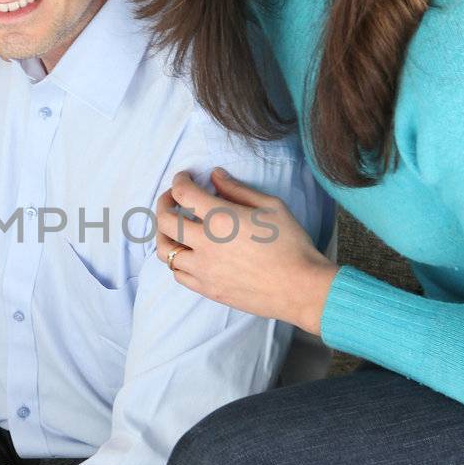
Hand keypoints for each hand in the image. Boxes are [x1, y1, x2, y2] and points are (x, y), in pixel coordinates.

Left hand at [156, 168, 337, 334]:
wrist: (300, 288)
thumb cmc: (291, 244)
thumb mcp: (271, 206)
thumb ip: (237, 189)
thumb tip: (215, 176)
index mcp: (221, 219)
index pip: (183, 193)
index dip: (179, 180)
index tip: (184, 177)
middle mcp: (205, 244)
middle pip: (164, 221)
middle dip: (163, 203)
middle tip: (172, 198)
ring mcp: (203, 270)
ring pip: (164, 251)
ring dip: (165, 234)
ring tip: (175, 228)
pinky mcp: (207, 289)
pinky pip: (178, 274)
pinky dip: (176, 260)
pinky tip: (188, 253)